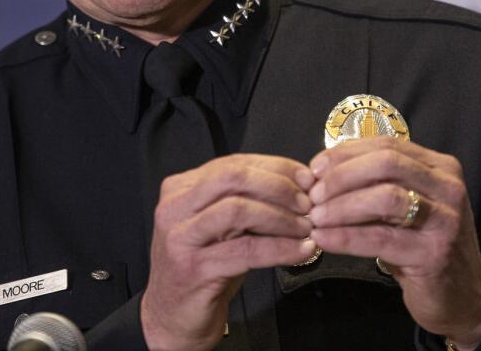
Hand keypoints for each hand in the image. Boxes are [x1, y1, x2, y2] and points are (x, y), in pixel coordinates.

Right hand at [141, 154, 317, 350]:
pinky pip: (246, 250)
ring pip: (238, 210)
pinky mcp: (193, 268)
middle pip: (233, 178)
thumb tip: (295, 185)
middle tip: (307, 202)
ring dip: (280, 217)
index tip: (305, 178)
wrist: (173, 317)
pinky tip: (300, 250)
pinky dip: (279, 248)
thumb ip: (245, 202)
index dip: (275, 167)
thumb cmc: (203, 269)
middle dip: (278, 186)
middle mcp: (174, 207)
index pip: (234, 164)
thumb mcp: (220, 227)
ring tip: (305, 228)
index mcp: (180, 189)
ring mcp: (180, 237)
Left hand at [307, 136, 480, 347]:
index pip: (387, 145)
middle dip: (342, 176)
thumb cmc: (422, 246)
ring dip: (342, 206)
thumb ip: (376, 185)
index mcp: (440, 167)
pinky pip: (382, 238)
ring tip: (316, 218)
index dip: (345, 154)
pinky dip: (347, 237)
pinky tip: (324, 240)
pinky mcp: (435, 253)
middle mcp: (448, 187)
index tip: (314, 168)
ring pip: (385, 197)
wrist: (462, 296)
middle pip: (386, 163)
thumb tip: (322, 172)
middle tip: (313, 195)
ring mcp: (446, 219)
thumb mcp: (404, 207)